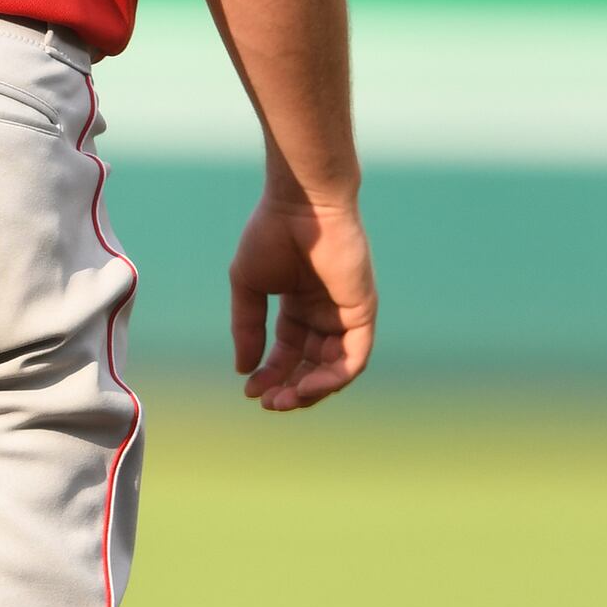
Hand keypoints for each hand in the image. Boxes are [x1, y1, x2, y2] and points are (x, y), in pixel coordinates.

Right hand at [229, 193, 376, 410]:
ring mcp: (346, 313)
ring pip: (334, 368)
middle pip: (310, 365)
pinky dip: (332, 378)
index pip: (288, 352)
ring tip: (284, 400)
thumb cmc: (271, 233)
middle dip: (289, 388)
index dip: (269, 374)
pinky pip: (353, 358)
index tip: (248, 390)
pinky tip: (306, 386)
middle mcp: (325, 313)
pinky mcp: (363, 312)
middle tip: (268, 403)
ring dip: (310, 389)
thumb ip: (248, 327)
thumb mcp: (248, 286)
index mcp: (299, 305)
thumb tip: (243, 370)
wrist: (300, 204)